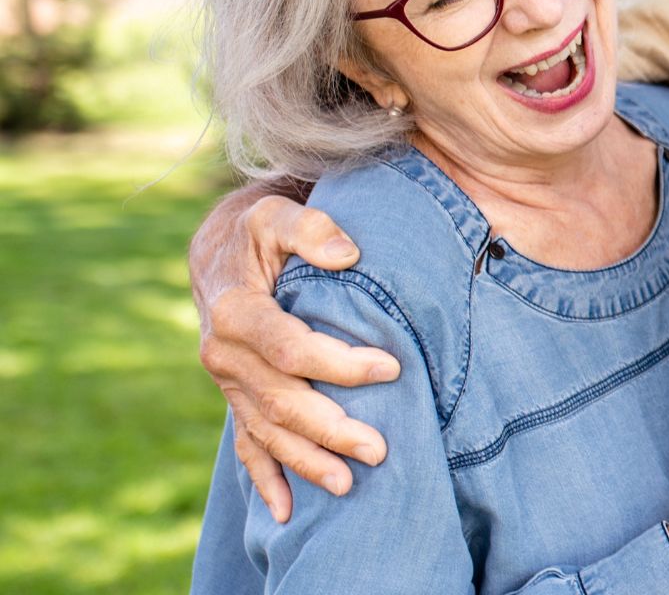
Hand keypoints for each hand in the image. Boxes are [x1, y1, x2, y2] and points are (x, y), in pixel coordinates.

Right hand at [192, 182, 400, 522]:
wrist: (220, 247)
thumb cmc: (261, 228)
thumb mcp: (279, 212)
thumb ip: (310, 228)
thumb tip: (347, 252)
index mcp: (236, 311)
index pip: (291, 348)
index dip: (340, 364)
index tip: (392, 369)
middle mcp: (223, 354)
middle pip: (280, 401)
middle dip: (329, 429)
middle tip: (379, 449)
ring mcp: (227, 382)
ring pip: (266, 431)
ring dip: (305, 462)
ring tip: (349, 486)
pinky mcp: (235, 397)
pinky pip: (246, 443)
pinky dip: (265, 479)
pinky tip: (288, 511)